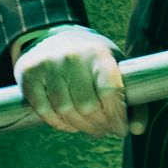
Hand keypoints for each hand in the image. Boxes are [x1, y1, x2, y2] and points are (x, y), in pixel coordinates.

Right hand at [13, 27, 142, 138]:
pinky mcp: (29, 74)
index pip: (110, 91)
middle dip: (100, 126)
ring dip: (80, 127)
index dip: (117, 116)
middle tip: (106, 131)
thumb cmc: (94, 59)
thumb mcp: (116, 67)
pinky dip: (59, 124)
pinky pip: (44, 110)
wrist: (55, 36)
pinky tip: (70, 125)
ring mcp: (48, 64)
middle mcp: (72, 56)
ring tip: (91, 128)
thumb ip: (132, 98)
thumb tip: (137, 130)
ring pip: (65, 111)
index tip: (122, 129)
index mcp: (98, 53)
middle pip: (87, 106)